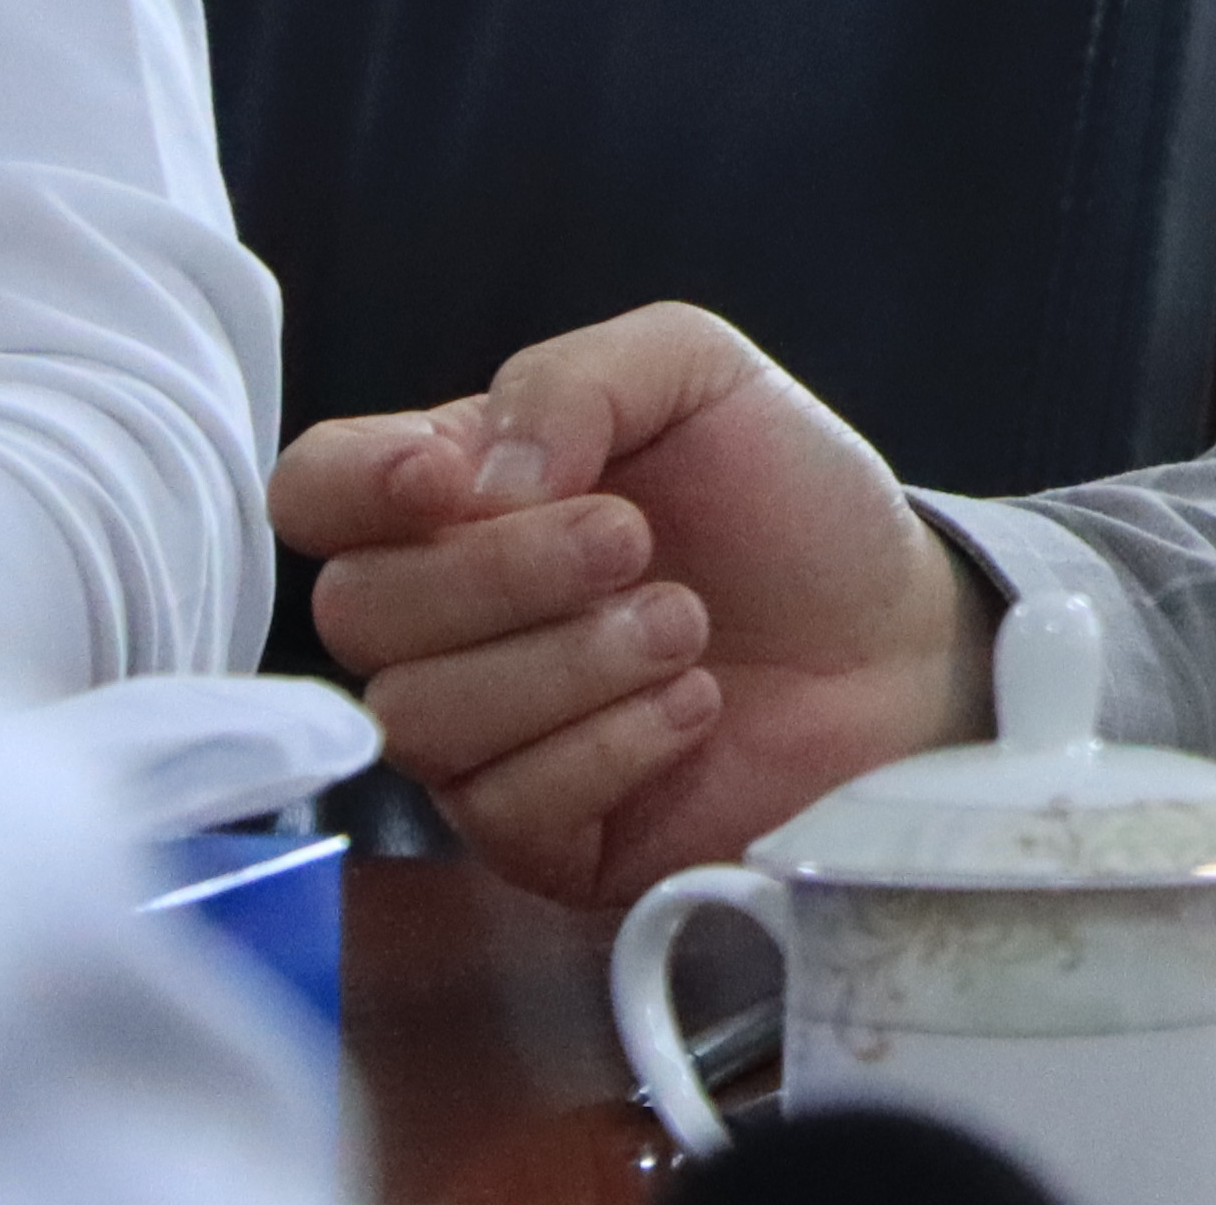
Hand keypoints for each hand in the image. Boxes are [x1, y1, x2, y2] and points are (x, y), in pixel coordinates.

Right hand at [274, 304, 973, 906]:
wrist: (900, 635)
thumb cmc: (792, 507)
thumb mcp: (699, 377)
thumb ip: (578, 380)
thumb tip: (477, 479)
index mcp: (460, 498)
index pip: (316, 491)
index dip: (354, 488)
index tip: (449, 478)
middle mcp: (446, 622)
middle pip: (355, 611)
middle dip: (503, 572)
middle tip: (634, 541)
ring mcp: (483, 737)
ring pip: (419, 716)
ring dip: (570, 660)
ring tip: (686, 625)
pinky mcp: (540, 837)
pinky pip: (503, 808)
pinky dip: (613, 744)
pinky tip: (695, 705)